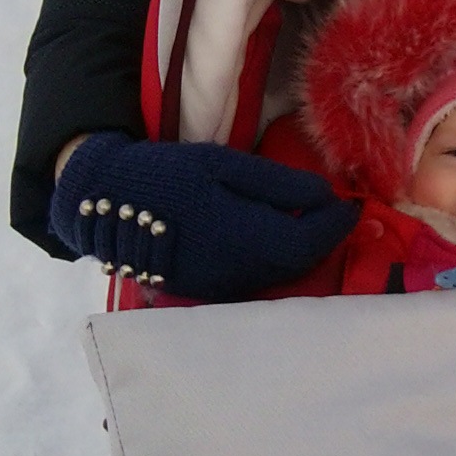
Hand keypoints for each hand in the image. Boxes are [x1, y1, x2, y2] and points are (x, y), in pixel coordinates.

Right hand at [49, 133, 358, 300]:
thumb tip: (324, 197)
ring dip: (301, 250)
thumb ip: (278, 184)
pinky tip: (272, 234)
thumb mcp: (224, 165)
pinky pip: (257, 278)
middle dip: (323, 237)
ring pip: (281, 273)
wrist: (106, 203)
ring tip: (307, 219)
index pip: (313, 240)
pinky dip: (275, 259)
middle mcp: (241, 273)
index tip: (350, 203)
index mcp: (248, 239)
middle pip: (301, 262)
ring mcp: (224, 287)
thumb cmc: (167, 174)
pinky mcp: (209, 291)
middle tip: (333, 210)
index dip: (337, 223)